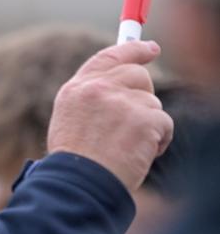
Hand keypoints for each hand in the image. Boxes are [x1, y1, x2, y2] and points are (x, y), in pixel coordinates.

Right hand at [47, 40, 173, 191]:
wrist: (80, 185)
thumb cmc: (76, 163)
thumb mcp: (70, 122)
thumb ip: (91, 99)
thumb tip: (122, 84)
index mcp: (76, 90)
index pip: (108, 57)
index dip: (132, 49)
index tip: (149, 49)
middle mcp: (98, 89)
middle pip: (137, 75)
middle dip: (144, 94)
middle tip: (142, 116)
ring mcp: (121, 102)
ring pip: (152, 102)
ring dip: (147, 124)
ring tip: (127, 148)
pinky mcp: (143, 119)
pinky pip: (164, 122)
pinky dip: (158, 141)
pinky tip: (138, 155)